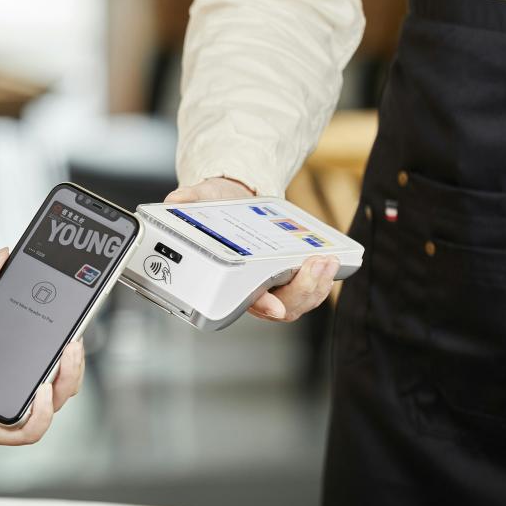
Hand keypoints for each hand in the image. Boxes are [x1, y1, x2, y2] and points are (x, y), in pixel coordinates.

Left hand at [0, 249, 85, 456]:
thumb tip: (1, 256)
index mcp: (0, 366)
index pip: (44, 356)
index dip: (66, 341)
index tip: (75, 318)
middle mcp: (5, 390)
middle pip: (58, 382)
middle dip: (75, 361)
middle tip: (74, 337)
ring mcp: (1, 411)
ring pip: (53, 405)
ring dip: (68, 381)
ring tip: (66, 356)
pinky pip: (31, 430)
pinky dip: (42, 412)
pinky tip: (39, 390)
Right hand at [164, 178, 339, 322]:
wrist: (230, 201)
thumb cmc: (214, 208)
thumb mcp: (203, 199)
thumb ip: (190, 199)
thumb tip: (177, 199)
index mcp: (227, 281)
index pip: (243, 299)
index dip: (260, 305)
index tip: (273, 306)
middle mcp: (250, 290)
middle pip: (281, 307)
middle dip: (303, 290)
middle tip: (315, 264)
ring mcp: (272, 287)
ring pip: (298, 302)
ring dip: (317, 286)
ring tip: (327, 260)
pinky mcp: (289, 279)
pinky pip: (308, 292)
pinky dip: (321, 280)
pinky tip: (328, 259)